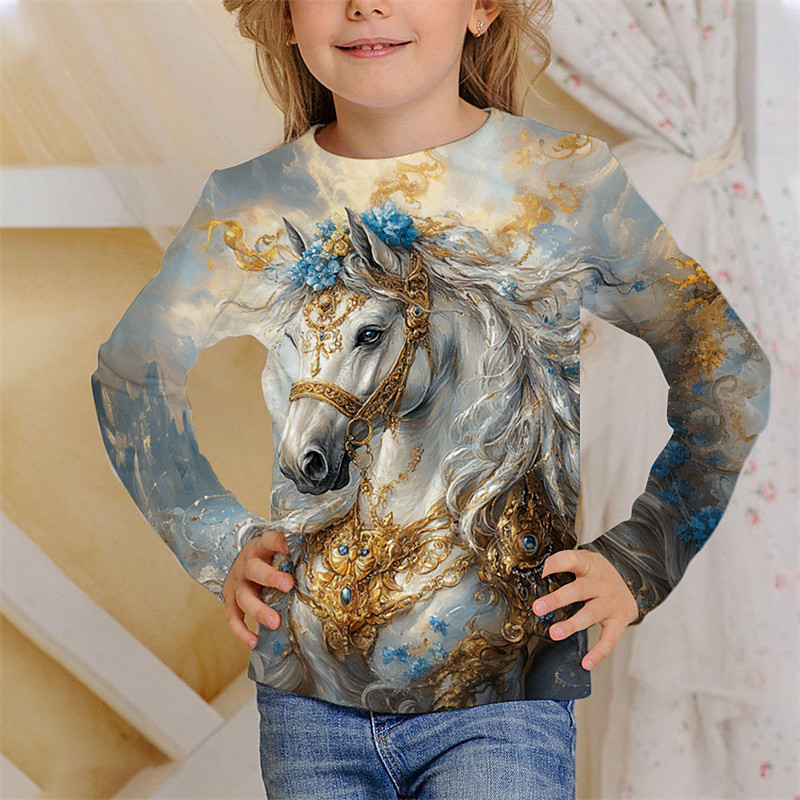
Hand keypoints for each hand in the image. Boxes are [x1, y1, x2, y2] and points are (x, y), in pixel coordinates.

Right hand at [222, 529, 294, 648]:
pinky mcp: (230, 601)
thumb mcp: (276, 549)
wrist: (241, 561)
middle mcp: (245, 565)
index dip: (276, 541)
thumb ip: (294, 552)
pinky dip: (241, 631)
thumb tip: (324, 558)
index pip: (267, 540)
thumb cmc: (266, 557)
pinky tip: (253, 641)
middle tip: (288, 585)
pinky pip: (233, 618)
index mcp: (259, 548)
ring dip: (259, 610)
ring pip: (244, 597)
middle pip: (254, 570)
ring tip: (275, 622)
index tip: (287, 546)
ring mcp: (236, 584)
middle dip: (270, 578)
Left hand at [531, 548, 638, 670]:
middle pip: (579, 590)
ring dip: (572, 624)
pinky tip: (586, 662)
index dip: (558, 563)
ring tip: (554, 633)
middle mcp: (601, 584)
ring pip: (591, 614)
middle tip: (538, 608)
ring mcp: (611, 603)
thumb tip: (538, 573)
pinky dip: (599, 652)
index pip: (573, 560)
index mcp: (589, 566)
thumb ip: (564, 564)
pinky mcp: (619, 621)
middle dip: (558, 599)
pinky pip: (609, 639)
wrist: (632, 581)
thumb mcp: (584, 561)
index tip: (543, 571)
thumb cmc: (597, 574)